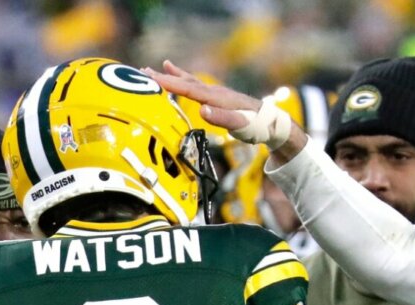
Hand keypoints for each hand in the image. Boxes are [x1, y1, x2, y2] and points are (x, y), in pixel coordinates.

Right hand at [142, 62, 306, 159]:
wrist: (272, 122)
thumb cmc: (257, 126)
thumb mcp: (241, 125)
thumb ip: (222, 118)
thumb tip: (202, 111)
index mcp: (217, 99)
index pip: (189, 89)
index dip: (169, 84)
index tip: (151, 78)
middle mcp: (214, 92)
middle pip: (185, 82)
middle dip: (164, 77)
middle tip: (143, 70)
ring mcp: (216, 94)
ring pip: (189, 82)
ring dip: (172, 76)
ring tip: (155, 68)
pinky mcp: (217, 98)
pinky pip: (195, 87)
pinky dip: (184, 80)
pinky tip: (179, 77)